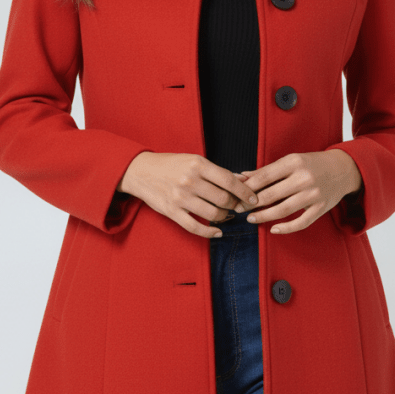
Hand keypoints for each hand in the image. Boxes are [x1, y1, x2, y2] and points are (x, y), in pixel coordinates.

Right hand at [117, 152, 259, 238]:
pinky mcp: (172, 212)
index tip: (253, 199)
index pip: (229, 180)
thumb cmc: (171, 165)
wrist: (141, 171)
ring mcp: (180, 197)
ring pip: (213, 214)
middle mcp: (190, 180)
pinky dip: (210, 233)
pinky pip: (195, 227)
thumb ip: (218, 171)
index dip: (245, 192)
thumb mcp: (195, 161)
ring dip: (225, 217)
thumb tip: (244, 179)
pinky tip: (217, 232)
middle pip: (223, 199)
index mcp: (198, 164)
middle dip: (236, 205)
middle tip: (239, 207)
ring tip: (226, 215)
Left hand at [234, 150, 362, 234]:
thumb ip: (267, 170)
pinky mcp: (321, 208)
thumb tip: (241, 177)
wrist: (343, 169)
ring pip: (283, 210)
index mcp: (294, 162)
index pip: (264, 176)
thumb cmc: (312, 164)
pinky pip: (301, 222)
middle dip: (252, 203)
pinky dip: (286, 228)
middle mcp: (304, 178)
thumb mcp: (290, 160)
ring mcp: (314, 194)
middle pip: (271, 194)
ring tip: (251, 218)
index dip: (248, 187)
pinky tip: (273, 229)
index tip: (236, 194)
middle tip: (239, 209)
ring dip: (264, 216)